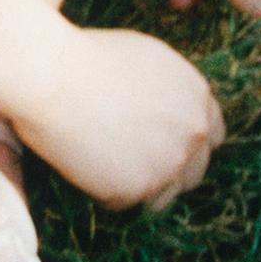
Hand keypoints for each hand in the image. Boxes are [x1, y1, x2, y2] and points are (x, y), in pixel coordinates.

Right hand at [1, 24, 223, 209]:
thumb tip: (160, 107)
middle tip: (126, 164)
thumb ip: (167, 88)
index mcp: (197, 96)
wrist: (49, 76)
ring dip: (135, 188)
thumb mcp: (145, 59)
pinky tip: (79, 165)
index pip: (211, 136)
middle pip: (193, 172)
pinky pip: (121, 203)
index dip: (184, 144)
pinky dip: (100, 192)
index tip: (158, 146)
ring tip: (98, 167)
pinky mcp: (139, 188)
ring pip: (161, 197)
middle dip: (165, 171)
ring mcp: (169, 163)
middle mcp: (193, 132)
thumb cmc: (81, 58)